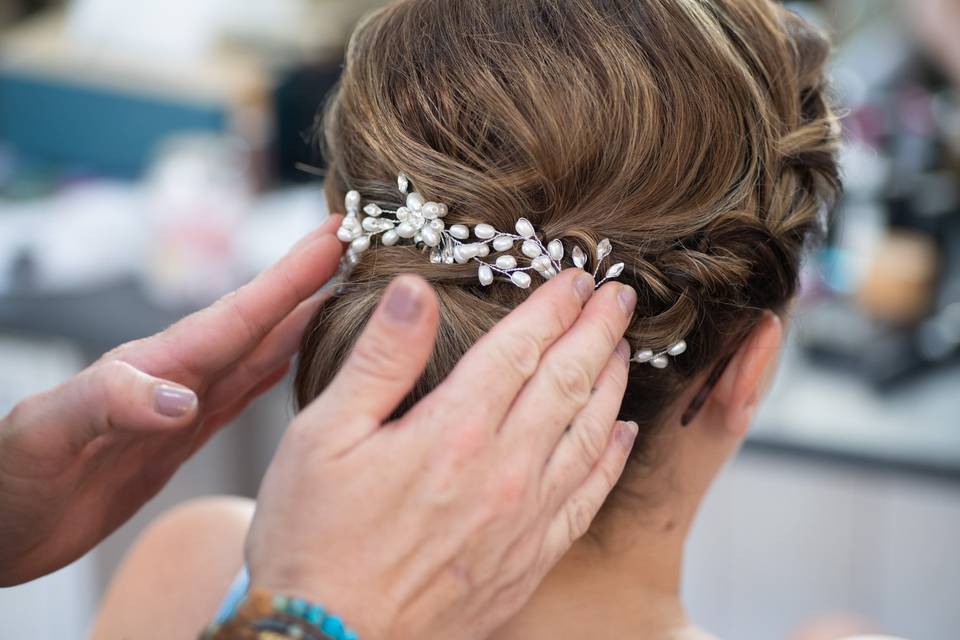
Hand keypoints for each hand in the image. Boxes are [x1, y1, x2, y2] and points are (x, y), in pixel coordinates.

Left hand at [0, 217, 343, 585]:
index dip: (289, 276)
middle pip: (259, 322)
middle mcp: (179, 375)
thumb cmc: (9, 482)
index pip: (237, 314)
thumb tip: (183, 399)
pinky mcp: (184, 436)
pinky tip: (302, 359)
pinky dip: (281, 371)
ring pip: (260, 353)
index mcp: (154, 365)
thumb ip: (111, 404)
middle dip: (310, 282)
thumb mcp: (46, 436)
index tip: (334, 235)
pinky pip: (245, 394)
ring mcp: (185, 404)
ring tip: (350, 295)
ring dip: (305, 322)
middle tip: (361, 246)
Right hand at [246, 270, 638, 639]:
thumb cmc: (313, 537)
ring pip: (590, 434)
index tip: (576, 277)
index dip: (553, 306)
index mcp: (453, 431)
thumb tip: (415, 290)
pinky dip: (612, 460)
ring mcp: (524, 519)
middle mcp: (503, 471)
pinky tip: (623, 435)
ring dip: (612, 384)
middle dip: (597, 331)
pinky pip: (588, 498)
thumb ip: (380, 359)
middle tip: (620, 297)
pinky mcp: (529, 561)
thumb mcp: (323, 435)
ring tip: (625, 349)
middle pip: (568, 382)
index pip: (520, 349)